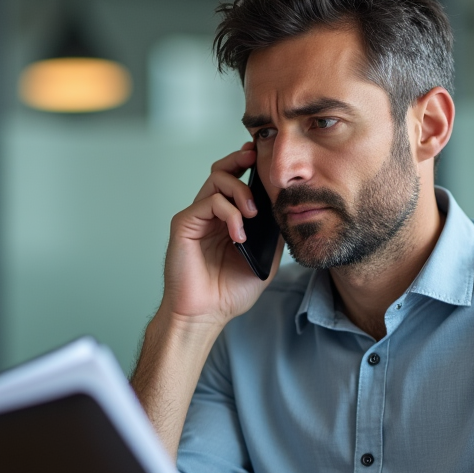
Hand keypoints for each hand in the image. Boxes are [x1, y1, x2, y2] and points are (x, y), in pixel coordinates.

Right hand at [160, 143, 283, 327]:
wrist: (206, 313)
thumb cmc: (228, 292)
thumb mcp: (264, 260)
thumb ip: (273, 235)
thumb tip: (289, 211)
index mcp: (226, 219)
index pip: (235, 181)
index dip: (248, 165)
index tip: (264, 158)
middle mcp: (210, 214)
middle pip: (222, 170)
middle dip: (241, 159)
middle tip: (257, 160)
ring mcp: (196, 217)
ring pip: (217, 179)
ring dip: (241, 190)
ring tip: (253, 213)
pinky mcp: (184, 224)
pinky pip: (209, 202)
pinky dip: (229, 213)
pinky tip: (238, 235)